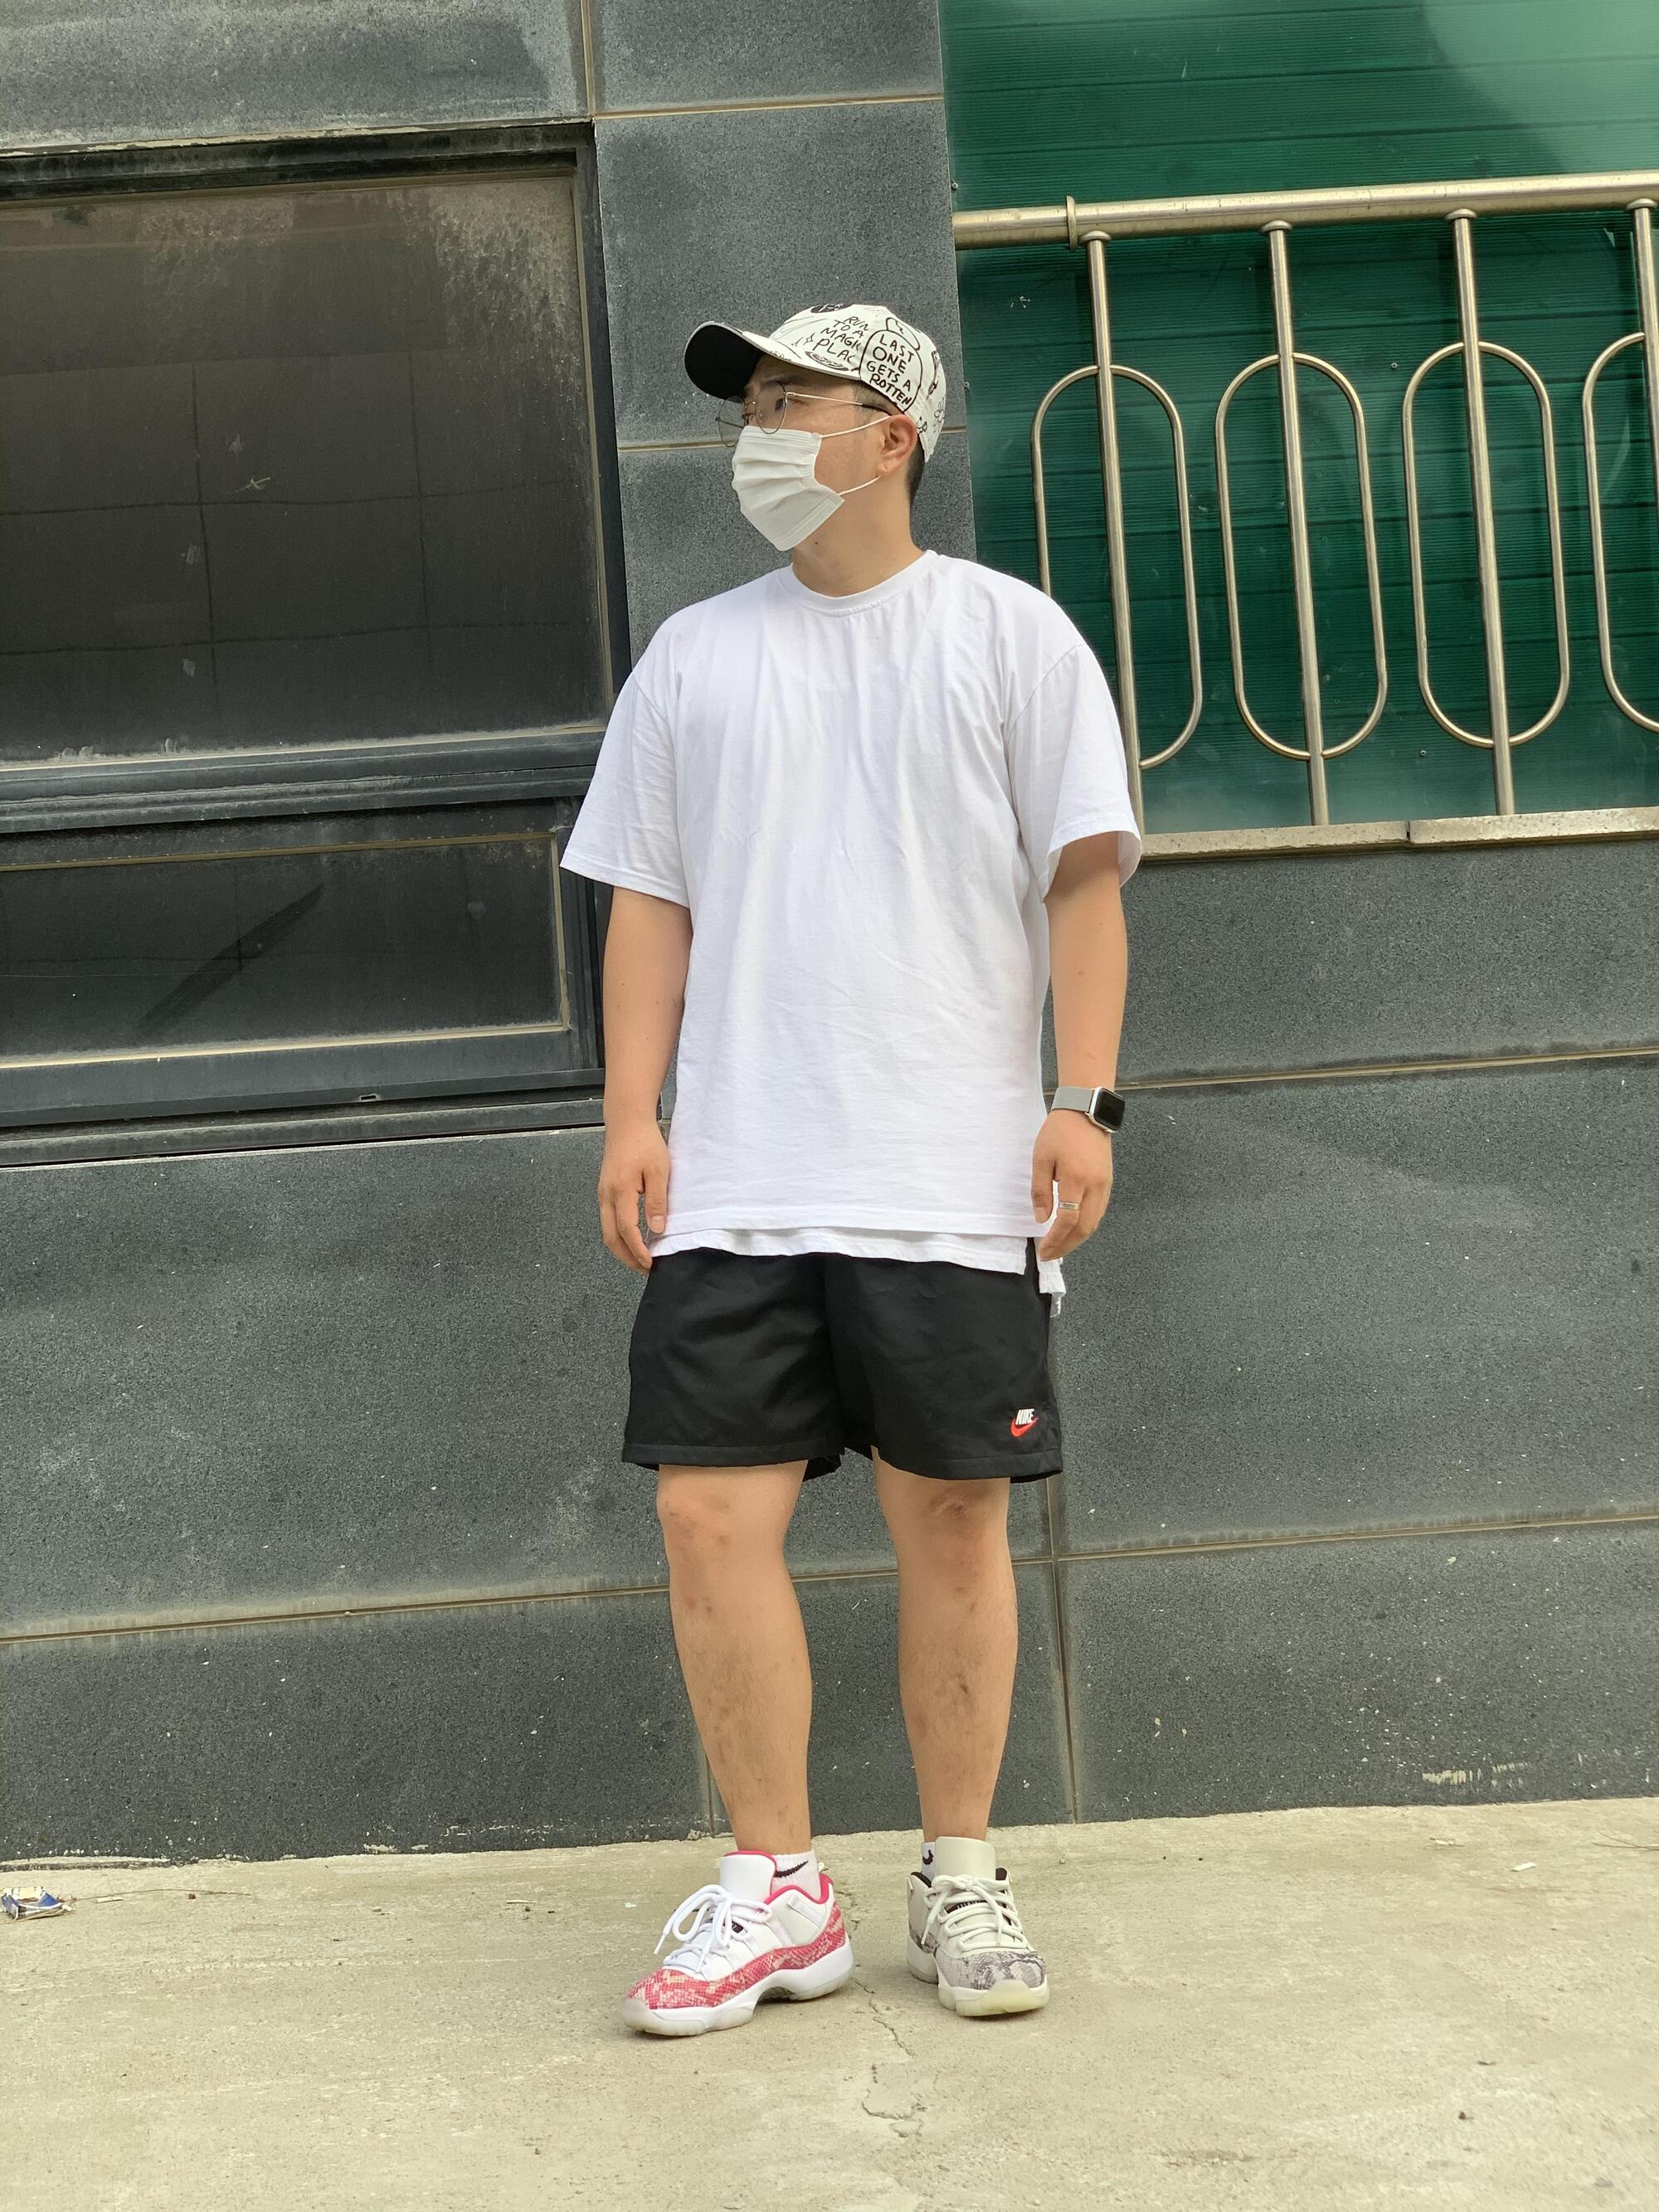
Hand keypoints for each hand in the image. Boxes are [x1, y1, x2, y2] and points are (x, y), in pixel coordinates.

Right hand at [599, 1118, 670, 1271]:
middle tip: (644, 1269)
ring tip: (640, 1258)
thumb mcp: (658, 1170)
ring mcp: (603, 1193)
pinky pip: (608, 1220)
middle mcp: (606, 1195)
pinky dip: (619, 1235)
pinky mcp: (605, 1190)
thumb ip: (656, 1201)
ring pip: (607, 1230)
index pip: (627, 1230)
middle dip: (626, 1257)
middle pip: (610, 1237)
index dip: (638, 1250)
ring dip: (622, 1248)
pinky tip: (633, 1237)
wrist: (626, 1122)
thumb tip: (656, 1228)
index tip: (650, 1263)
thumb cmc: (644, 1142)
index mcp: (620, 1191)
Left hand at [1031, 1109, 1113, 1259]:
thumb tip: (1042, 1219)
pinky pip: (1099, 1212)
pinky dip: (1086, 1226)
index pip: (1068, 1219)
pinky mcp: (1108, 1182)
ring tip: (1061, 1246)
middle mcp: (1096, 1186)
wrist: (1086, 1111)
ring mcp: (1105, 1185)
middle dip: (1067, 1245)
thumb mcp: (1041, 1158)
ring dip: (1077, 1239)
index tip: (1043, 1249)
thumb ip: (1041, 1190)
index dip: (1055, 1239)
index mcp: (1077, 1179)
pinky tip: (1074, 1229)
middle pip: (1085, 1227)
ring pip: (1095, 1222)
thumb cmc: (1059, 1132)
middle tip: (1051, 1255)